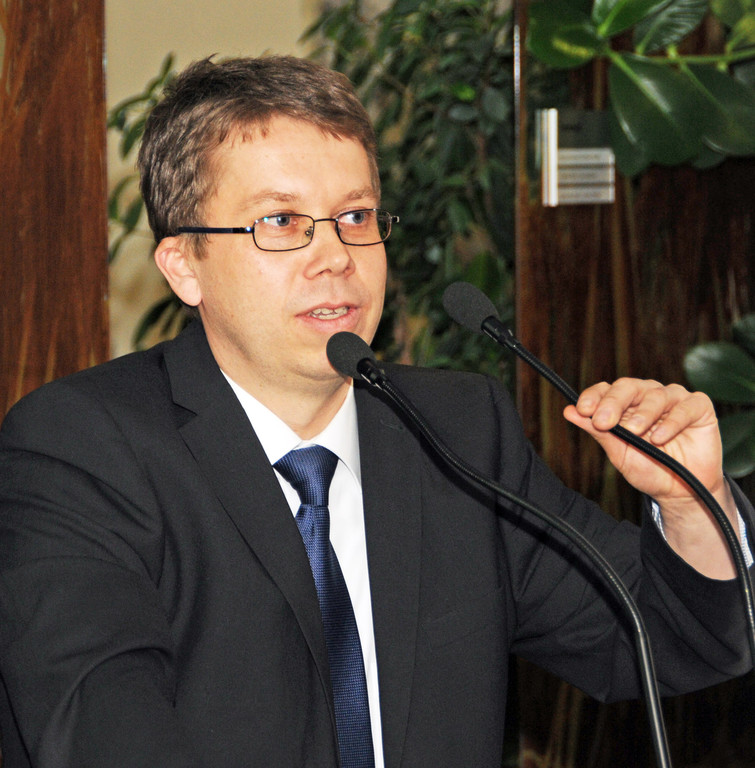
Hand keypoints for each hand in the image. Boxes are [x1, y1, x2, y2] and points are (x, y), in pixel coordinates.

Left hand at [563, 378, 723, 501]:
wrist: (680, 491)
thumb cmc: (649, 469)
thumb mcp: (619, 453)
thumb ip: (597, 431)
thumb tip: (569, 411)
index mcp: (626, 405)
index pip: (606, 390)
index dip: (593, 396)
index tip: (583, 410)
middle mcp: (648, 397)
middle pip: (628, 387)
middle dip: (613, 402)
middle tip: (603, 421)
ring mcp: (674, 400)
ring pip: (656, 394)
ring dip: (643, 413)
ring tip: (635, 432)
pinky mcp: (699, 408)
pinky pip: (686, 406)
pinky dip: (672, 420)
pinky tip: (660, 436)